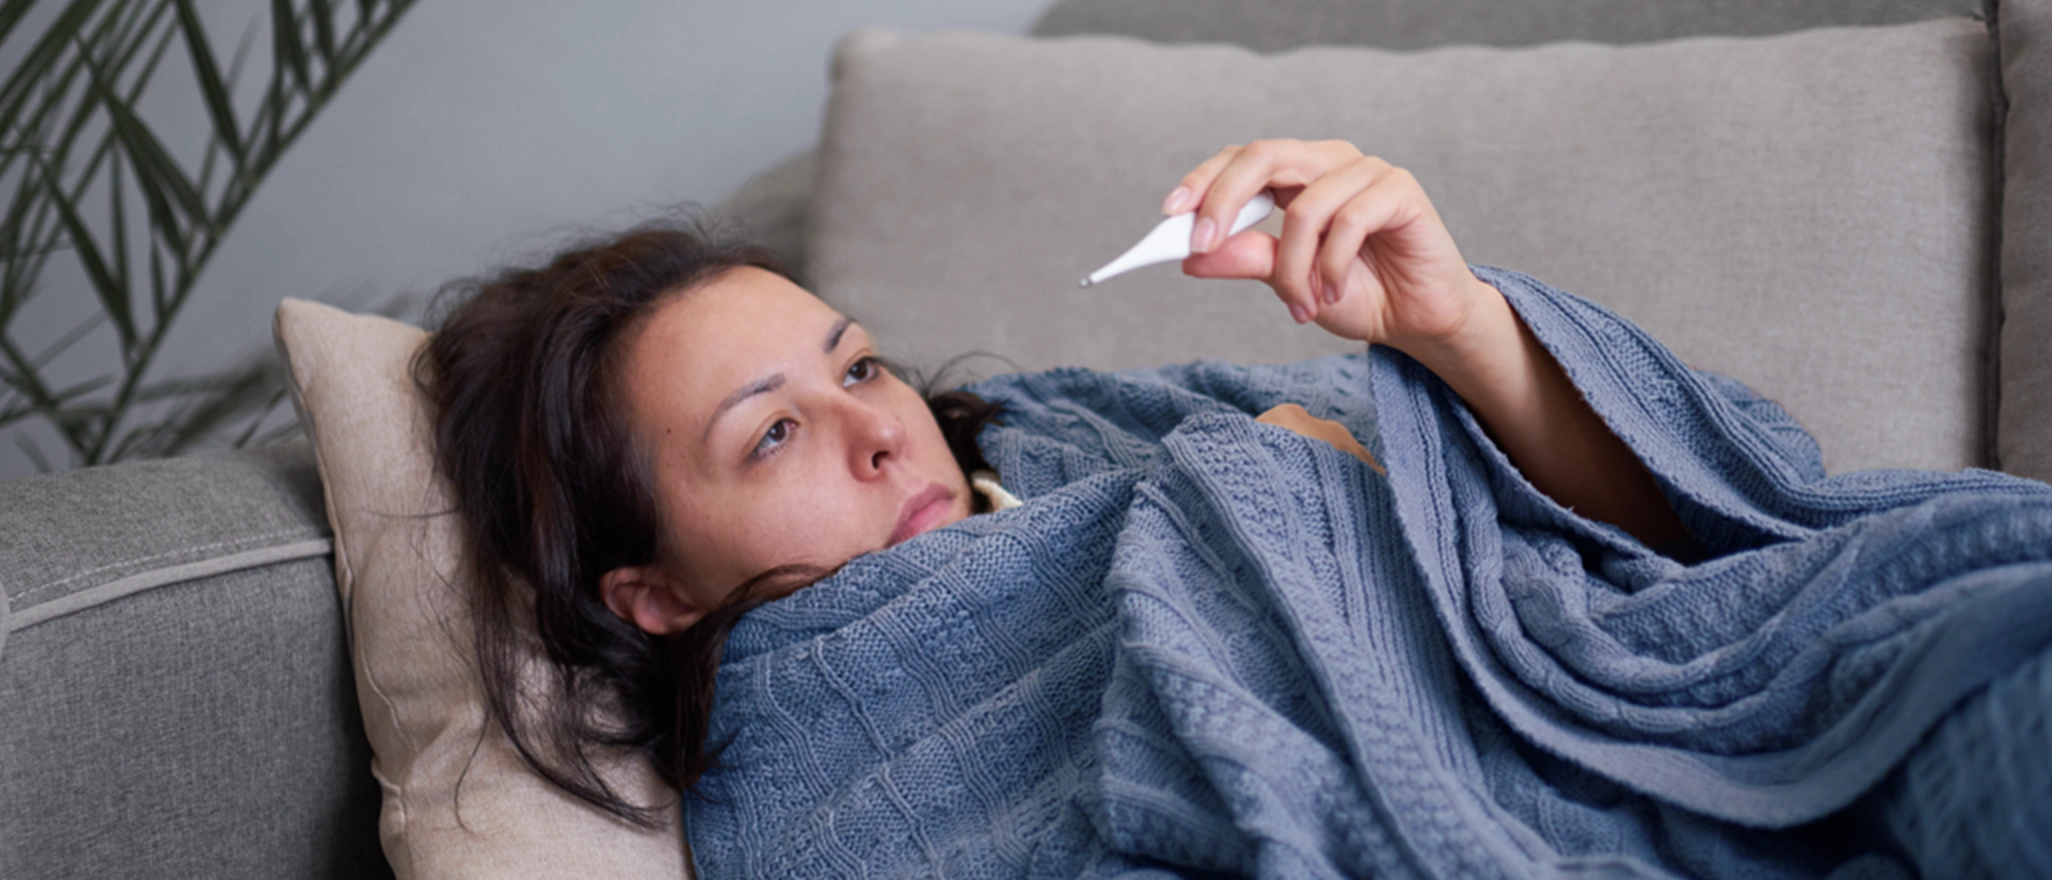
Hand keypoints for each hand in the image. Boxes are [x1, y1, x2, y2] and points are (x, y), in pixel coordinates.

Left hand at [1164, 140, 1494, 354]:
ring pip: (1305, 207)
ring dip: (1293, 269)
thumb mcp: (1287, 282)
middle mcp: (1330, 162)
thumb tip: (1191, 255)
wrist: (1417, 321)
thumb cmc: (1355, 294)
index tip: (1169, 214)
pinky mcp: (1400, 190)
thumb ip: (1245, 260)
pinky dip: (1331, 267)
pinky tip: (1333, 294)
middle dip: (1224, 200)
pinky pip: (1349, 221)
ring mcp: (1367, 171)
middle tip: (1203, 245)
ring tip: (1301, 307)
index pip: (1242, 159)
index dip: (1204, 181)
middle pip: (1264, 156)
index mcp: (1299, 175)